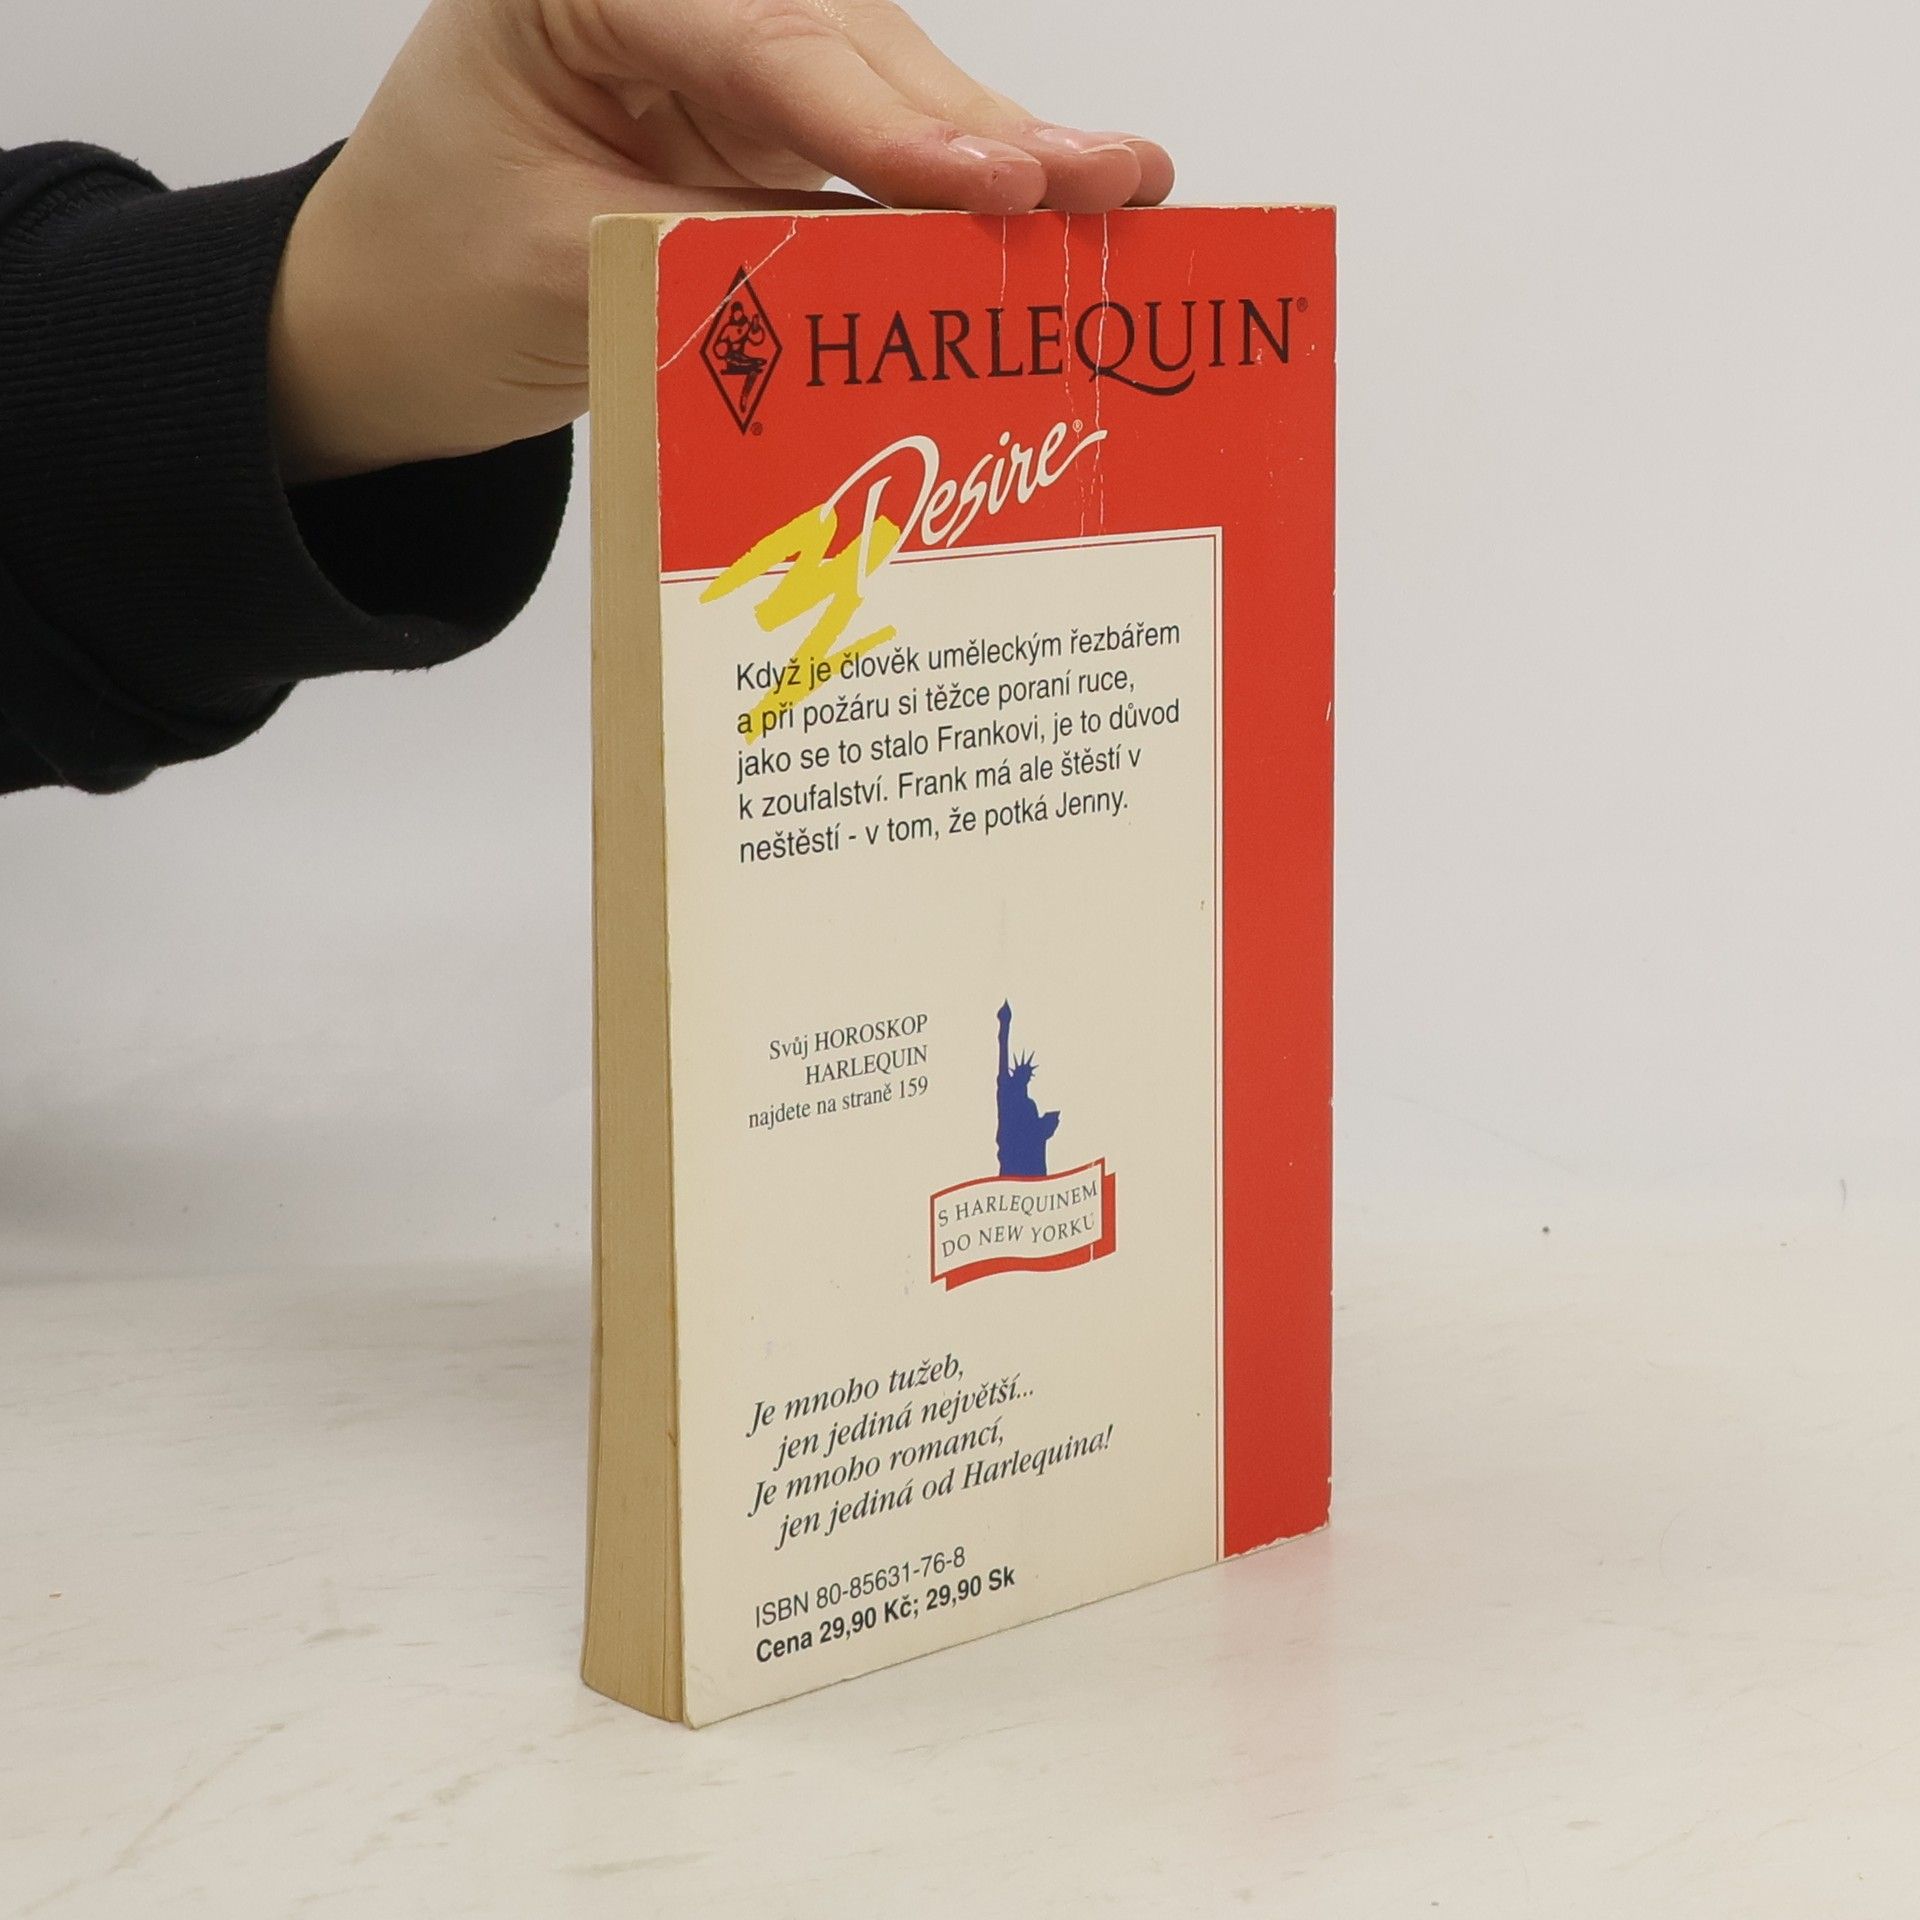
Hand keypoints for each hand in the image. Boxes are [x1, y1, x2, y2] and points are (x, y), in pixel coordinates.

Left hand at [269, 0, 1174, 482]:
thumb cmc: (430, 282)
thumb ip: (724, 259)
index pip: (761, 42)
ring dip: (996, 154)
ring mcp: (725, 63)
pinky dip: (951, 198)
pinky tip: (1050, 205)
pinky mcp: (760, 133)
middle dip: (977, 126)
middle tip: (1102, 180)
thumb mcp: (564, 274)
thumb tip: (893, 278)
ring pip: (883, 93)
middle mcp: (668, 1)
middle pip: (849, 48)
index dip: (888, 118)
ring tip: (1116, 191)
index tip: (993, 179)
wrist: (382, 327)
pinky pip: (872, 158)